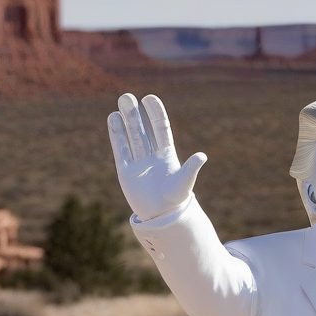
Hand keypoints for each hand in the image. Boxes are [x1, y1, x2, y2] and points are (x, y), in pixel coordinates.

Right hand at [107, 93, 206, 221]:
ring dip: (126, 120)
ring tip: (122, 101)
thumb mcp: (184, 183)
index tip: (149, 98)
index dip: (155, 114)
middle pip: (143, 130)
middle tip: (128, 97)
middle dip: (136, 114)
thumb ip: (191, 169)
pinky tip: (113, 118)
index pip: (160, 129)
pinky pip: (120, 150)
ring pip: (131, 137)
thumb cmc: (175, 201)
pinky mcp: (126, 172)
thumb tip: (202, 156)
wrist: (162, 218)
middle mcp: (152, 156)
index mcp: (167, 156)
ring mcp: (138, 162)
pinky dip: (117, 135)